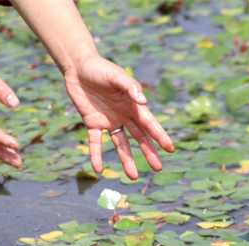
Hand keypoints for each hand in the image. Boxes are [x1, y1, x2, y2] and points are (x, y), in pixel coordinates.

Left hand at [63, 55, 173, 179]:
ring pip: (121, 144)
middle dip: (149, 153)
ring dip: (127, 160)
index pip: (149, 124)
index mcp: (133, 105)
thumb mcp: (116, 75)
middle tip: (158, 168)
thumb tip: (144, 102)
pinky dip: (96, 155)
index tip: (170, 148)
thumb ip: (130, 87)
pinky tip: (98, 168)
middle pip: (140, 138)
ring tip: (133, 176)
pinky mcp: (92, 122)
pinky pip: (95, 142)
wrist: (77, 66)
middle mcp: (124, 116)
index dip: (160, 136)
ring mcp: (109, 121)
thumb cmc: (100, 68)